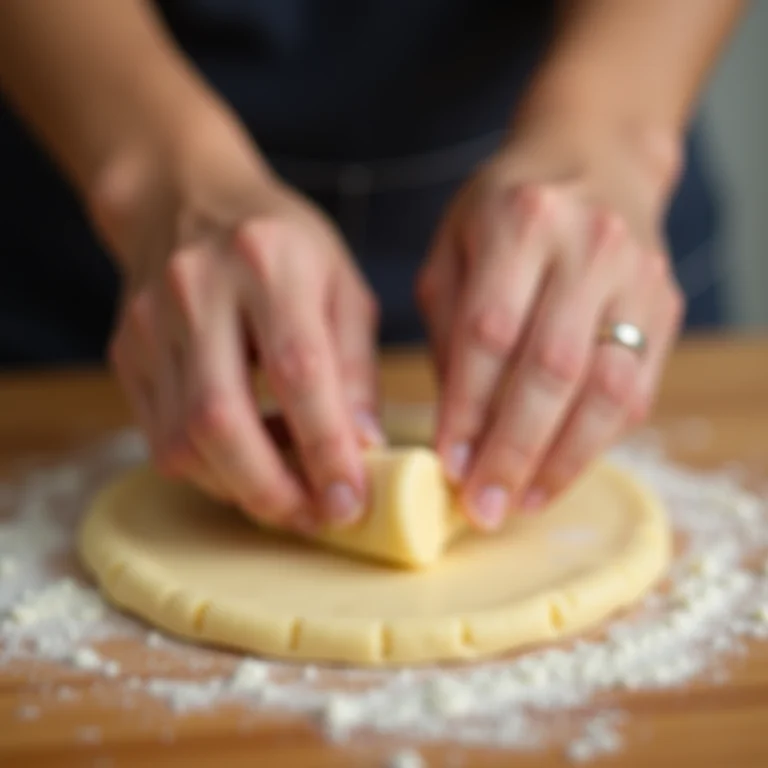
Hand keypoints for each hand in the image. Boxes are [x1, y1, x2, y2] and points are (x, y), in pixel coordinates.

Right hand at [96, 106, 380, 530]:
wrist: (185, 201)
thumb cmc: (281, 245)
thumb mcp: (341, 286)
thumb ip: (355, 367)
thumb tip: (363, 447)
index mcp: (268, 262)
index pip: (298, 371)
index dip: (325, 447)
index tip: (351, 502)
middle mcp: (198, 289)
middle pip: (221, 419)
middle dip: (272, 489)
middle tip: (315, 517)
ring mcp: (151, 324)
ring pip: (183, 441)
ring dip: (240, 487)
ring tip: (287, 490)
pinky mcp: (127, 352)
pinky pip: (161, 437)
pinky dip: (209, 469)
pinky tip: (246, 461)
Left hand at [418, 127, 683, 528]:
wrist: (596, 160)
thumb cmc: (507, 210)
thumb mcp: (454, 248)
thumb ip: (449, 328)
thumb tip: (455, 422)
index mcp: (521, 221)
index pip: (490, 333)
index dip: (468, 408)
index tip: (448, 464)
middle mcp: (588, 246)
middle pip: (550, 369)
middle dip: (513, 449)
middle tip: (483, 506)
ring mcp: (637, 278)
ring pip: (605, 389)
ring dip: (561, 459)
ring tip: (521, 502)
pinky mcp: (664, 307)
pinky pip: (637, 389)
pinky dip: (596, 441)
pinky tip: (559, 471)